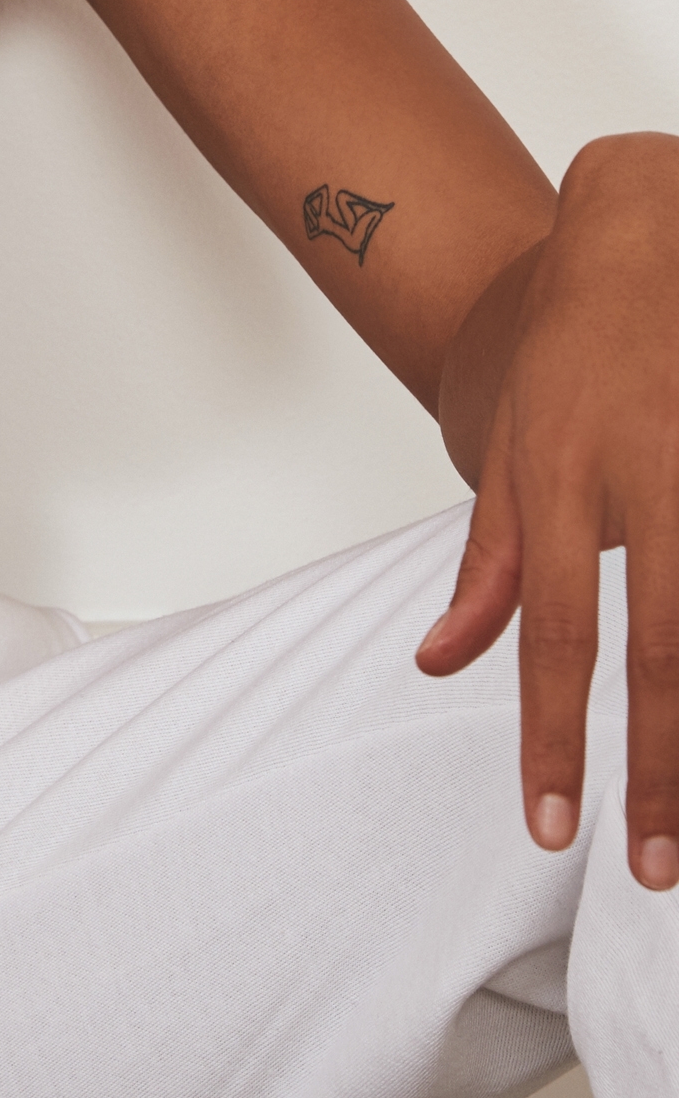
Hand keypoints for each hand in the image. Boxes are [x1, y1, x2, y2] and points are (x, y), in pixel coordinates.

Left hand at [417, 130, 678, 889]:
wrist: (643, 229)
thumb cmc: (577, 354)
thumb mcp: (510, 447)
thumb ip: (488, 566)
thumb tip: (440, 665)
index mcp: (559, 478)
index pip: (555, 633)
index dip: (556, 736)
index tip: (553, 830)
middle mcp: (641, 473)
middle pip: (659, 644)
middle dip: (661, 767)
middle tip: (656, 867)